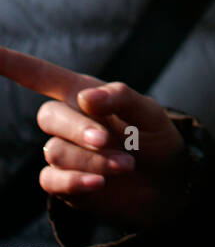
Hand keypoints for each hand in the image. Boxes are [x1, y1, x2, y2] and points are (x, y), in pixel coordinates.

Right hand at [0, 45, 188, 229]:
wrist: (166, 181)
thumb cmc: (155, 136)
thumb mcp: (148, 111)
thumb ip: (120, 98)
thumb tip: (84, 98)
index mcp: (82, 93)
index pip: (39, 75)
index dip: (11, 63)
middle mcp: (68, 121)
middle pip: (48, 117)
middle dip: (79, 129)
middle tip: (109, 140)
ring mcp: (63, 152)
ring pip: (54, 151)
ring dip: (92, 159)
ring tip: (126, 163)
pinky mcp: (64, 182)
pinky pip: (51, 180)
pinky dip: (76, 181)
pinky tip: (100, 182)